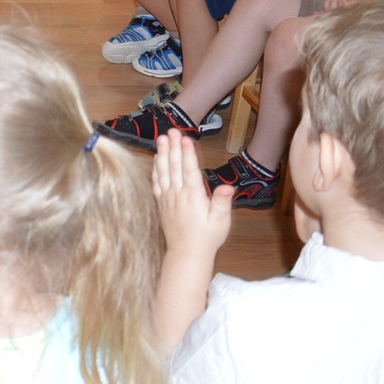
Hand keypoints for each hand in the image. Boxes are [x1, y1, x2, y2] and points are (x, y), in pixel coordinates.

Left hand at [154, 129, 233, 258]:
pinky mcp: (161, 203)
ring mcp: (167, 198)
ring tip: (162, 138)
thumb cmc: (208, 237)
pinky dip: (156, 168)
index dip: (187, 153)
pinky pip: (156, 182)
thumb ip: (221, 203)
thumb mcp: (221, 221)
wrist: (187, 253)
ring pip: (163, 171)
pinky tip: (156, 158)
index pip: (190, 171)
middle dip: (174, 146)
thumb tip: (227, 186)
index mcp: (194, 198)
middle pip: (175, 166)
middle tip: (173, 130)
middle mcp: (178, 195)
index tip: (185, 138)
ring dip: (162, 153)